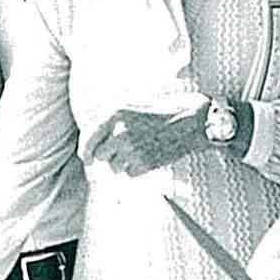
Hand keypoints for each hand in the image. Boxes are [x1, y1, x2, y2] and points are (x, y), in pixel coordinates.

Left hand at [81, 94, 209, 176]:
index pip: (88, 138)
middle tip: (122, 152)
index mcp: (115, 114)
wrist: (194, 121)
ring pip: (114, 167)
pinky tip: (148, 156)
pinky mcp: (144, 163)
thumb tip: (93, 134)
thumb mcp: (133, 105)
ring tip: (140, 150)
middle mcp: (119, 132)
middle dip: (108, 156)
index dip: (85, 151)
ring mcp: (131, 149)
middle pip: (100, 156)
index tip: (87, 158)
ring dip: (123, 163)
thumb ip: (111, 119)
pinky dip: (136, 169)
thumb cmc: (165, 110)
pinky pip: (129, 173)